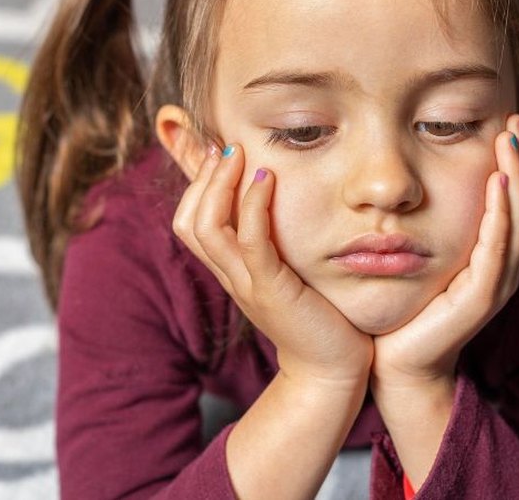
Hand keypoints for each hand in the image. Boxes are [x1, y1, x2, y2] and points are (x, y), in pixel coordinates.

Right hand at [172, 143, 372, 386]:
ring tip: (238, 155)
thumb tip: (279, 204)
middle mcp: (231, 276)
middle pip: (188, 221)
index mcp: (230, 271)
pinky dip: (251, 208)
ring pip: (206, 228)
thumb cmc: (318, 317)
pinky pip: (250, 244)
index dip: (195, 184)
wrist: (330, 372)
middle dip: (202, 177)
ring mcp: (247, 285)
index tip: (217, 150)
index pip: (189, 221)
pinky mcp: (272, 291)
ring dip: (219, 185)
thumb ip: (277, 242)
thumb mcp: (288, 272)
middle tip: (225, 146)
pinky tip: (267, 181)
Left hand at [372, 113, 518, 387]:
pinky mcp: (481, 300)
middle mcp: (502, 268)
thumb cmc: (403, 308)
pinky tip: (497, 186)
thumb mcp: (420, 255)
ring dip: (518, 179)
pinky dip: (501, 216)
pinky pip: (497, 251)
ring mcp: (496, 285)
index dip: (517, 163)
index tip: (509, 123)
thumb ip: (428, 222)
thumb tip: (411, 176)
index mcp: (492, 256)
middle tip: (517, 121)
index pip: (516, 201)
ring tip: (511, 143)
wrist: (394, 364)